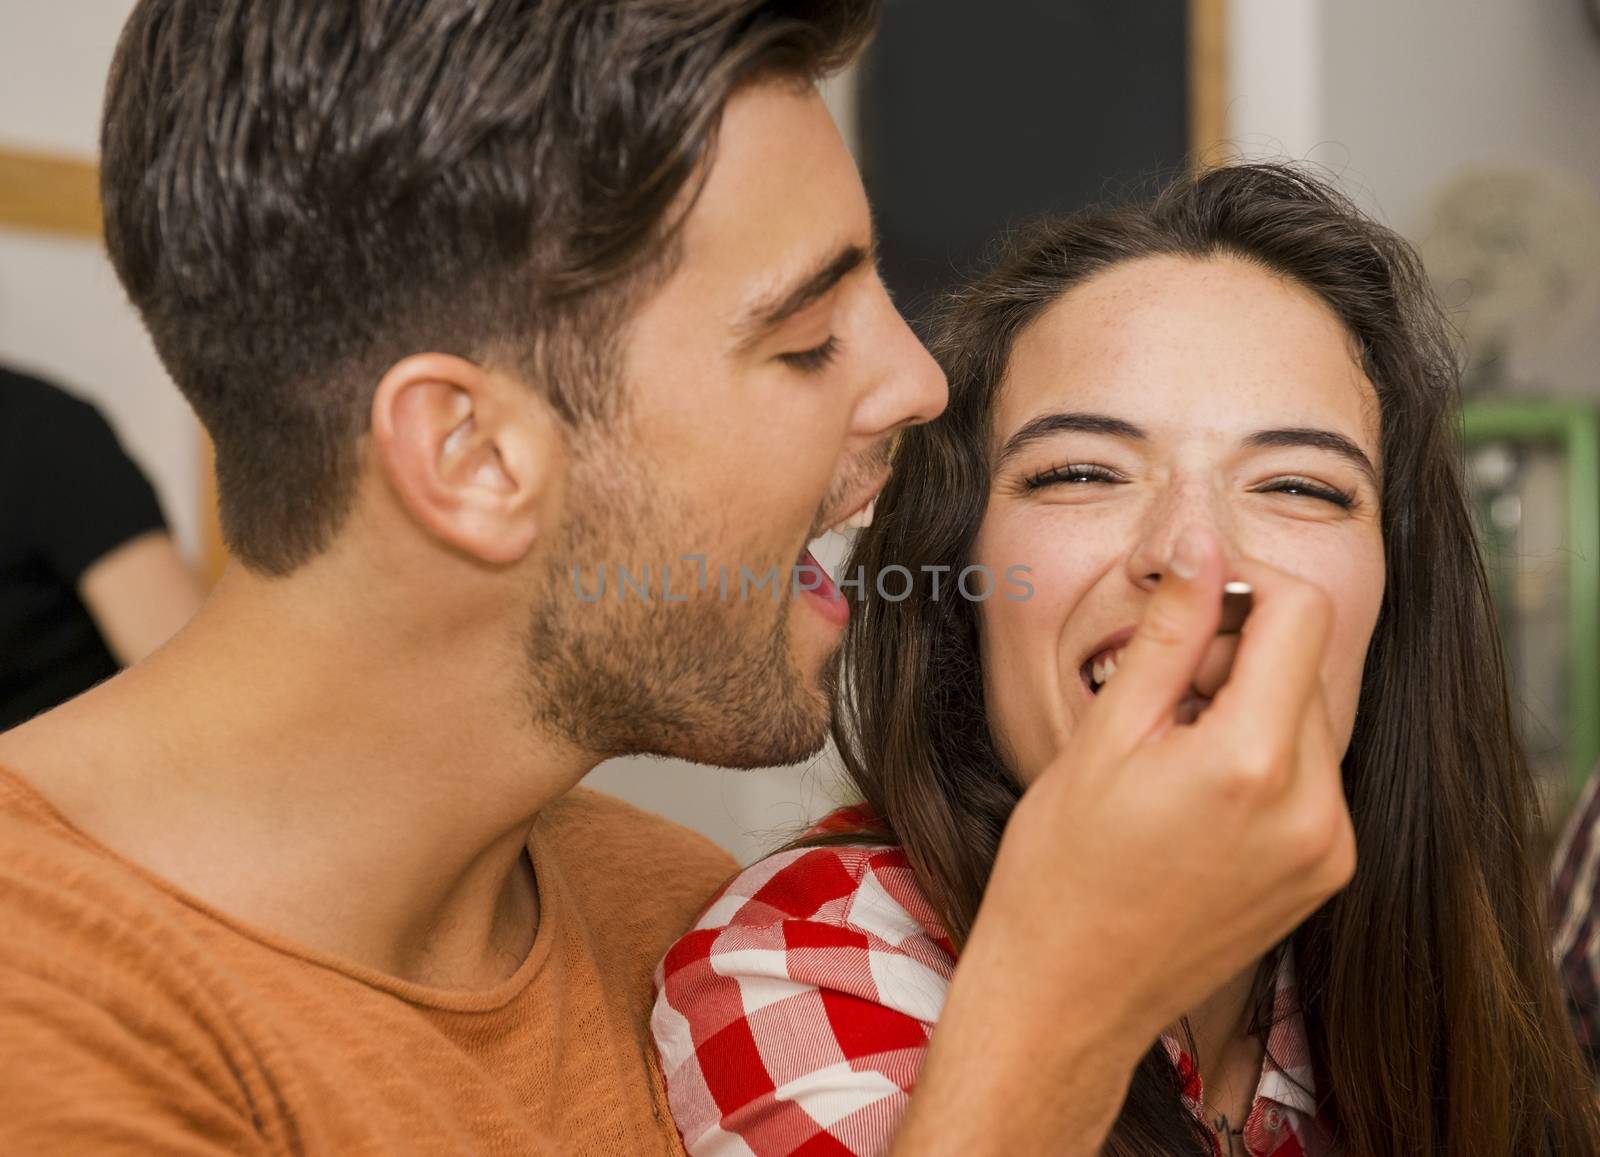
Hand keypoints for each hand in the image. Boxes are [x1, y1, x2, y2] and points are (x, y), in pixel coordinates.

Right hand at [896, 527, 1353, 1154]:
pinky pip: (1311, 774)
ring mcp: (1327, 847)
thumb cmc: (1062, 871)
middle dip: (1239, 649)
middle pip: (1308, 662)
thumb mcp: (1104, 734)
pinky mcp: (1325, 873)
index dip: (1240, 584)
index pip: (1299, 610)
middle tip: (1159, 689)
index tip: (1187, 600)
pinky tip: (1196, 791)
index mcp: (1253, 763)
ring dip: (1250, 702)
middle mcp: (1314, 808)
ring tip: (1171, 748)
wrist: (1069, 994)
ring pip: (1309, 715)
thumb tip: (1202, 547)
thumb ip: (1169, 632)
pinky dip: (1263, 756)